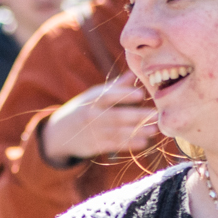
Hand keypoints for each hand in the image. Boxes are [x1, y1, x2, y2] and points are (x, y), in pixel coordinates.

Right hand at [40, 76, 157, 166]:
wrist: (60, 133)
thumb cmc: (84, 108)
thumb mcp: (95, 95)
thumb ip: (117, 86)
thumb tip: (135, 71)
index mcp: (93, 99)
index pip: (109, 96)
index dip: (124, 95)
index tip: (141, 94)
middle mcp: (92, 115)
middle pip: (116, 116)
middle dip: (137, 116)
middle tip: (156, 115)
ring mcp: (93, 132)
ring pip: (117, 132)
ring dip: (137, 132)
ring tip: (154, 130)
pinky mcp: (94, 147)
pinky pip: (113, 145)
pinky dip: (128, 144)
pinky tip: (143, 142)